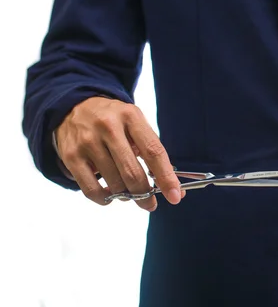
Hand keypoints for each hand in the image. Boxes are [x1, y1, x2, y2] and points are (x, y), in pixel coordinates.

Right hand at [55, 96, 183, 210]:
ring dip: (125, 195)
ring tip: (128, 193)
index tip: (175, 196)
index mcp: (131, 117)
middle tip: (150, 204)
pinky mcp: (71, 156)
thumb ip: (152, 152)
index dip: (166, 177)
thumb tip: (173, 187)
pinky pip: (90, 189)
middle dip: (145, 194)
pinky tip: (110, 195)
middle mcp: (108, 127)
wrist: (75, 106)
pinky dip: (105, 199)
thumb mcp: (136, 124)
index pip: (153, 151)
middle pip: (132, 172)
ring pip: (114, 183)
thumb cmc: (114, 120)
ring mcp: (87, 142)